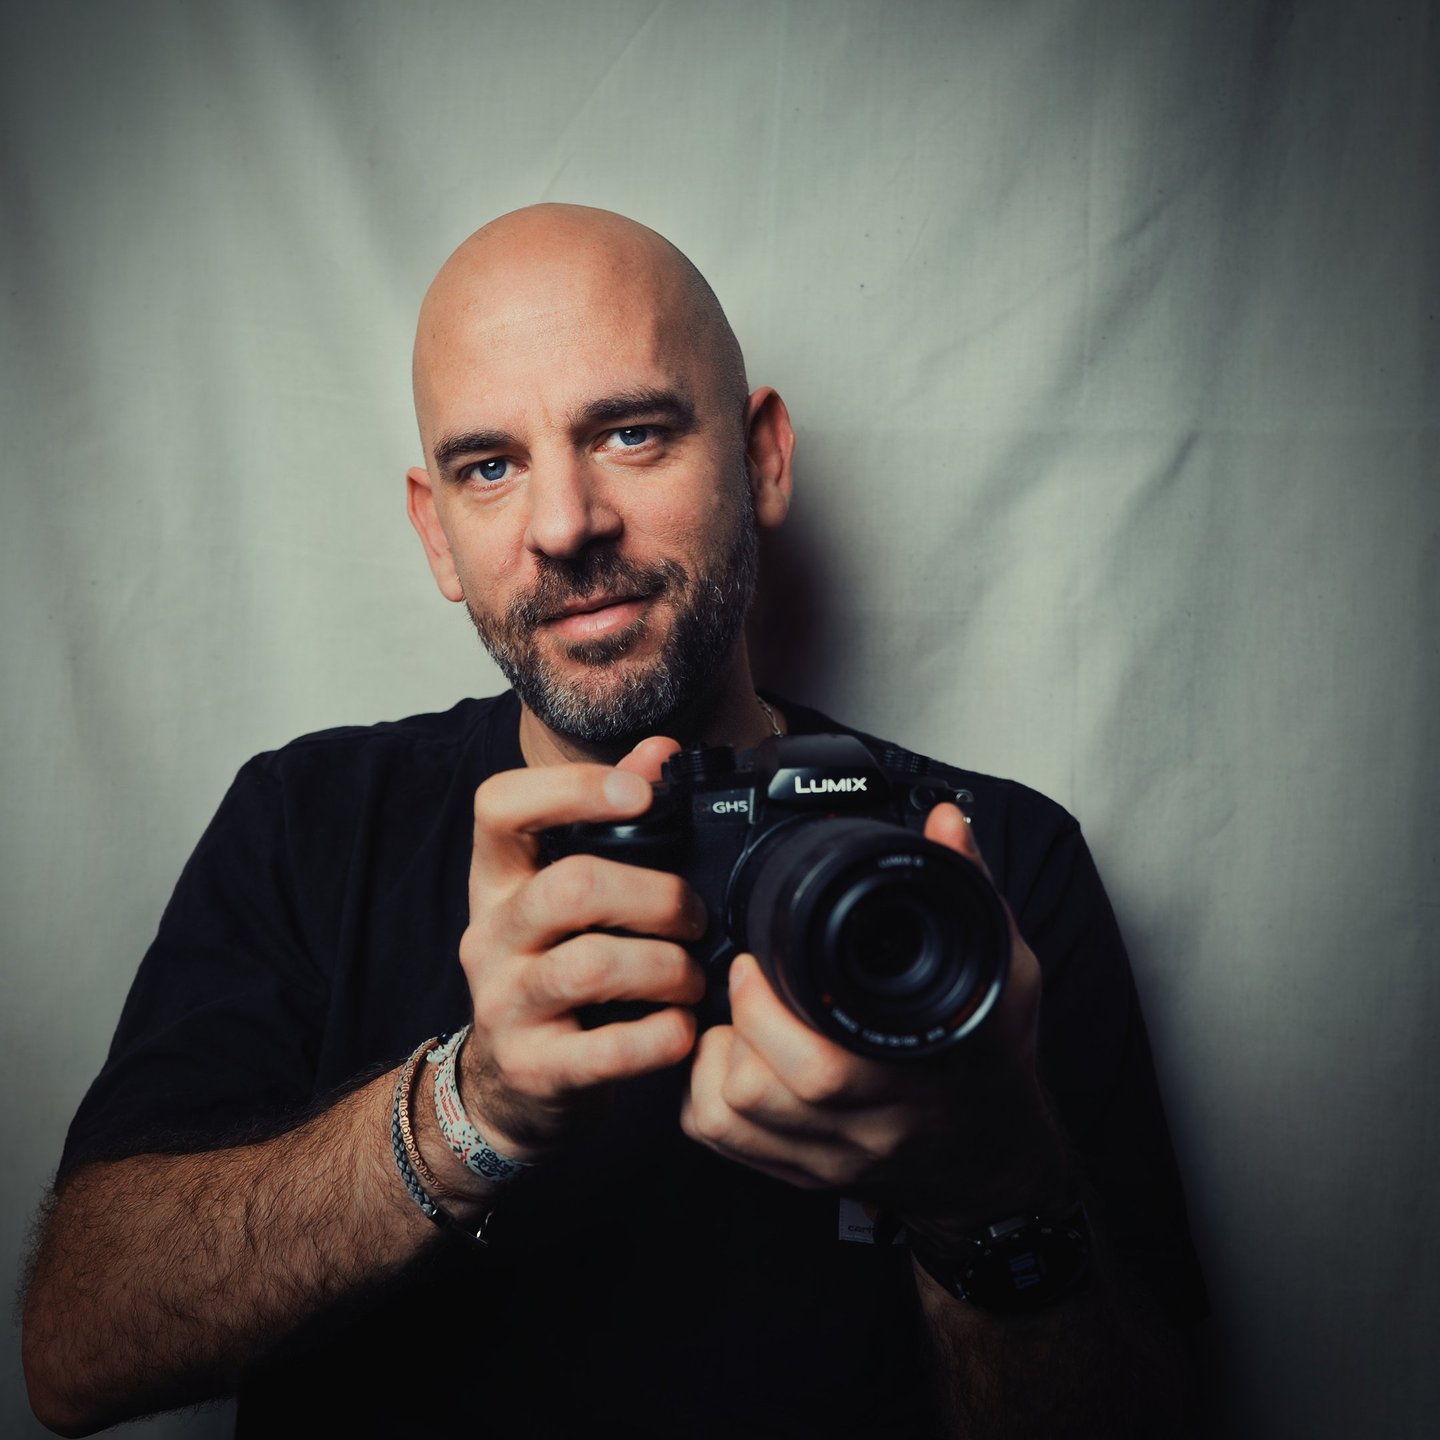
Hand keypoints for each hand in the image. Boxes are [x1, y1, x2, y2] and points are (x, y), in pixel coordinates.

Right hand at [455, 736, 705, 1161]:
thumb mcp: (568, 894)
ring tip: (692, 977)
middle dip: (656, 896)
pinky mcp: (534, 1068)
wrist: (511, 1087)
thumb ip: (613, 819)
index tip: (642, 795)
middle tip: (695, 917)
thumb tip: (659, 751)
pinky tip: (680, 1029)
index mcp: (499, 881)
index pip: (499, 806)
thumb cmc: (555, 973)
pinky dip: (661, 1036)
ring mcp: (504, 1004)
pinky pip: (607, 1050)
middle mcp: (490, 936)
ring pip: (591, 966)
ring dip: (667, 968)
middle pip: (570, 886)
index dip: (572, 787)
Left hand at [681, 805, 1066, 1229]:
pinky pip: (724, 1143)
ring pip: (732, 1121)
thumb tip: (943, 821)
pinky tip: (728, 1058)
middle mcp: (868, 1126)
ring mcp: (830, 1157)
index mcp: (915, 1074)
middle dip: (735, 1023)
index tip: (756, 962)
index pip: (825, 1070)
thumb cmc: (993, 1059)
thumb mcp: (1000, 967)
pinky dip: (705, 1096)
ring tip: (737, 1018)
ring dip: (716, 1060)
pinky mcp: (802, 1174)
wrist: (994, 1157)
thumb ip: (970, 889)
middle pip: (761, 1094)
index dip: (768, 1015)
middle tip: (743, 977)